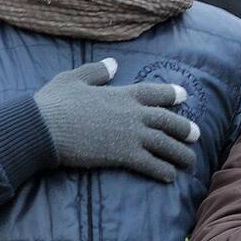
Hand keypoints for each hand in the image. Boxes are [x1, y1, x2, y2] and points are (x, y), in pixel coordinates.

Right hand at [34, 58, 198, 182]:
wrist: (43, 128)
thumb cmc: (54, 102)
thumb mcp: (74, 78)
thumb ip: (97, 71)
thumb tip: (114, 63)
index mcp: (123, 93)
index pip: (155, 92)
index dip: (172, 93)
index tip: (184, 96)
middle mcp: (133, 113)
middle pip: (168, 120)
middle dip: (184, 128)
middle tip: (197, 135)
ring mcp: (131, 134)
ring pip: (165, 144)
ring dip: (180, 153)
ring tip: (190, 161)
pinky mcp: (124, 155)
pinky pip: (151, 164)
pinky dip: (163, 170)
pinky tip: (170, 176)